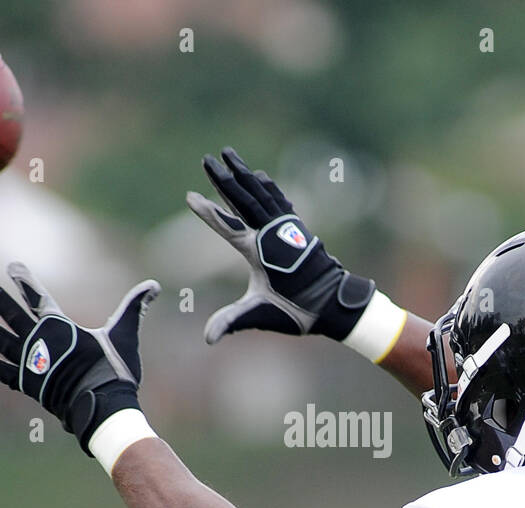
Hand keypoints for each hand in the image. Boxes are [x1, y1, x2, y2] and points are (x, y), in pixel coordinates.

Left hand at [0, 261, 158, 455]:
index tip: (12, 267)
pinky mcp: (30, 386)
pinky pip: (7, 374)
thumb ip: (134, 308)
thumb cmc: (114, 371)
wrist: (101, 410)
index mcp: (59, 328)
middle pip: (12, 315)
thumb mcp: (124, 336)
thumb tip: (154, 285)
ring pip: (2, 343)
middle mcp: (39, 344)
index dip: (24, 281)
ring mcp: (32, 366)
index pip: (37, 298)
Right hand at [186, 146, 375, 343]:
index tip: (190, 197)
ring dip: (243, 174)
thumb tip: (208, 338)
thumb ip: (233, 322)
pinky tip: (259, 175)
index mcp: (261, 252)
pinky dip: (267, 187)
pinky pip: (278, 201)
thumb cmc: (298, 311)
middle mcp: (273, 234)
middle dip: (224, 179)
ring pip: (261, 194)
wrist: (334, 304)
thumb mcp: (263, 316)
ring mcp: (286, 228)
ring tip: (228, 154)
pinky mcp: (296, 229)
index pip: (229, 227)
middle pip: (244, 200)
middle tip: (207, 159)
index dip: (209, 212)